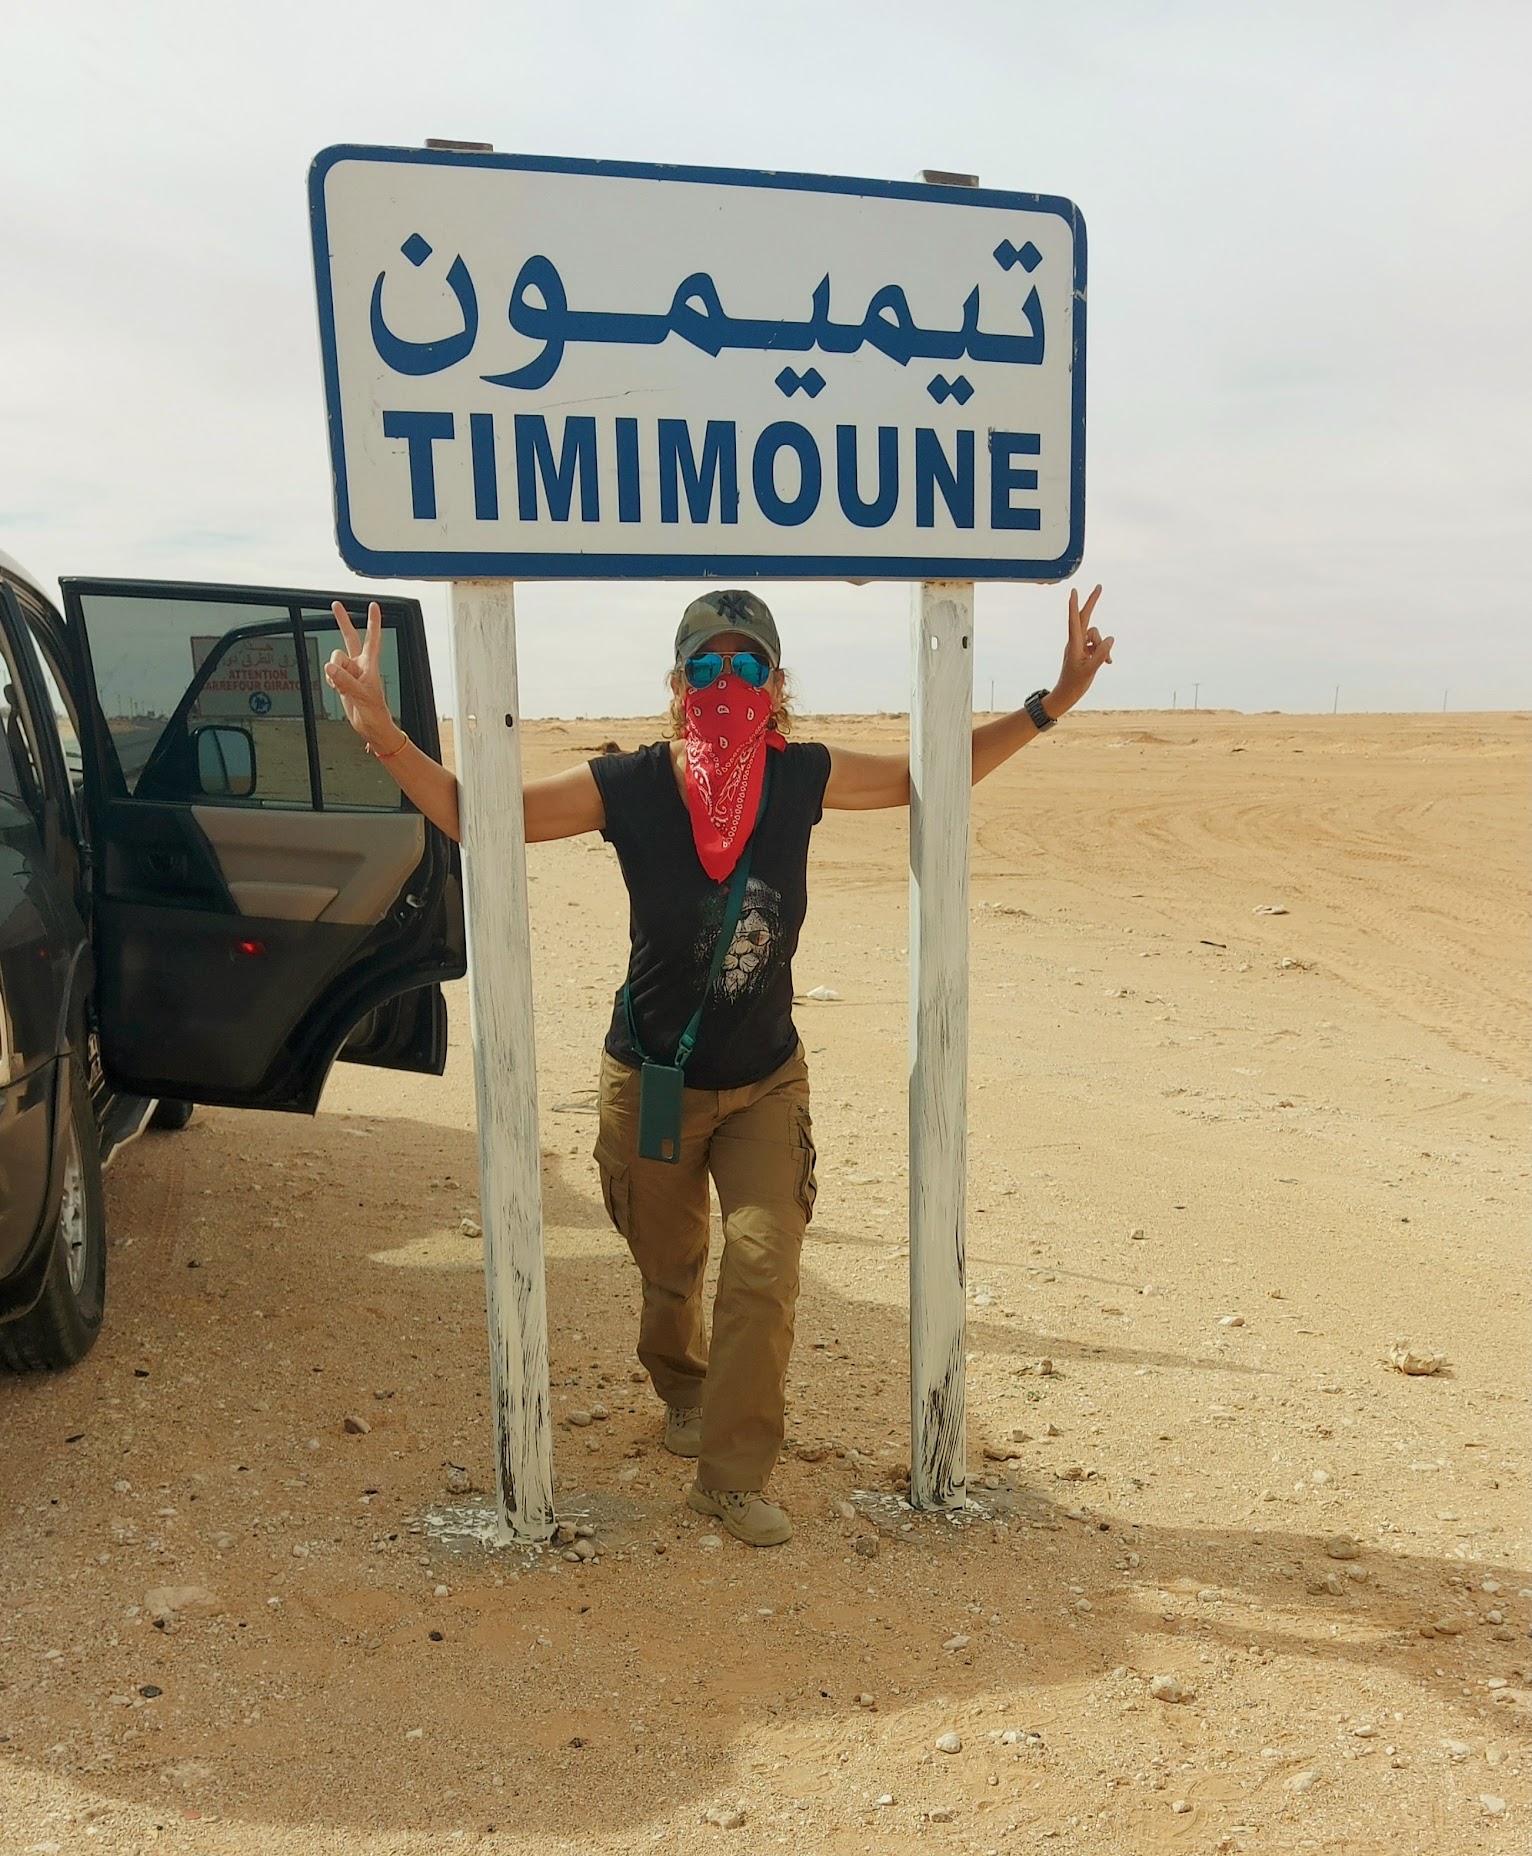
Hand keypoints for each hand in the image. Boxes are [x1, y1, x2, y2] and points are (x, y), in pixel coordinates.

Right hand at [326, 601, 402, 749]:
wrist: (371, 727)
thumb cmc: (375, 713)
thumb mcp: (361, 696)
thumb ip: (345, 681)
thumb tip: (330, 668)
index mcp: (370, 665)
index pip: (372, 638)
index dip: (373, 621)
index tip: (373, 606)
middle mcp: (360, 665)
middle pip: (350, 638)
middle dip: (342, 621)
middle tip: (336, 605)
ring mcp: (350, 673)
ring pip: (334, 660)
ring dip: (334, 672)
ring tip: (343, 686)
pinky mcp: (342, 682)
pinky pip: (330, 673)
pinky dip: (330, 680)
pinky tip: (338, 689)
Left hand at [1047, 585, 1112, 717]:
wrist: (1067, 694)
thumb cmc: (1075, 683)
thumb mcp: (1090, 670)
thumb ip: (1101, 654)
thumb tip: (1110, 638)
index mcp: (1074, 644)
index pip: (1074, 620)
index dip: (1074, 605)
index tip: (1074, 591)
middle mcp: (1076, 641)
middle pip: (1085, 617)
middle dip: (1092, 602)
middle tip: (1099, 586)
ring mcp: (1081, 645)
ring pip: (1097, 636)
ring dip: (1104, 647)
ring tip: (1106, 662)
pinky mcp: (1085, 651)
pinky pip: (1098, 645)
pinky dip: (1104, 652)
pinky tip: (1107, 663)